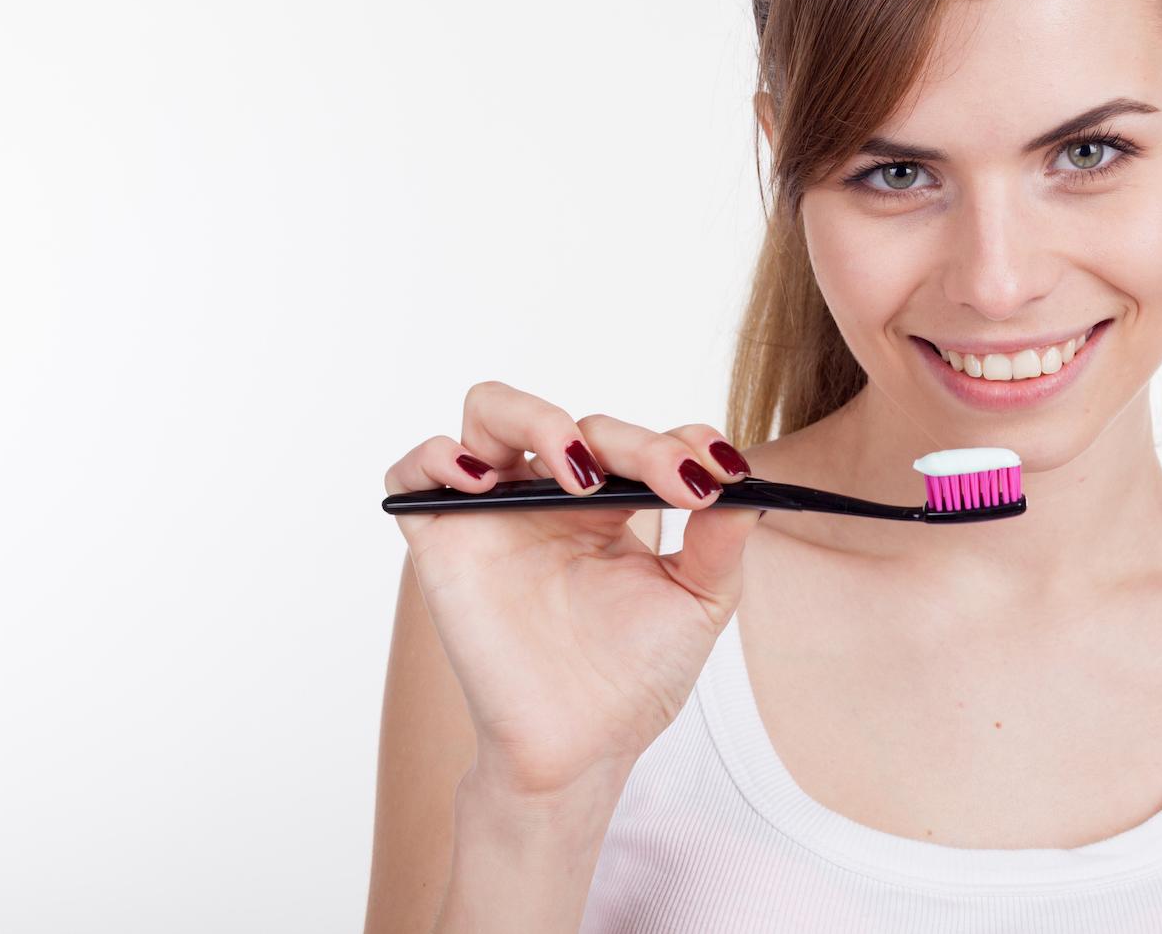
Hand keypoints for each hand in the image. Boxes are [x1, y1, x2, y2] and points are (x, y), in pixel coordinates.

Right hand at [382, 381, 764, 799]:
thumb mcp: (698, 602)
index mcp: (608, 505)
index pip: (639, 440)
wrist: (581, 749)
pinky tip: (483, 482)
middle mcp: (547, 498)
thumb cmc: (634, 680)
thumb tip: (746, 485)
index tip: (719, 474)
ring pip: (491, 411)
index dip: (680, 440)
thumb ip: (722, 540)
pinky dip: (439, 456)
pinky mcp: (442, 541)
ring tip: (579, 469)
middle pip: (579, 423)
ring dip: (538, 417)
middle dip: (633, 444)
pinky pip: (414, 471)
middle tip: (670, 481)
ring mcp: (493, 513)